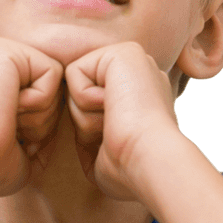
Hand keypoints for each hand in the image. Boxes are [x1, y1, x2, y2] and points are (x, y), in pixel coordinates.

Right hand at [0, 37, 65, 196]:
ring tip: (7, 120)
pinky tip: (10, 108)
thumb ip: (44, 129)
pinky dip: (39, 101)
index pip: (50, 100)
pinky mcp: (7, 50)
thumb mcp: (25, 149)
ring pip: (58, 82)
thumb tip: (69, 118)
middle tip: (10, 130)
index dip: (41, 128)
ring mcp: (1, 52)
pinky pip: (54, 73)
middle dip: (44, 120)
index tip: (11, 139)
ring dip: (40, 114)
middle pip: (57, 89)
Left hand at [64, 42, 182, 201]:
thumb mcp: (104, 151)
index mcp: (139, 98)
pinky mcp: (123, 52)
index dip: (91, 132)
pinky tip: (113, 108)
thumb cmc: (130, 171)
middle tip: (115, 133)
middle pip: (79, 97)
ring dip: (85, 116)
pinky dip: (84, 100)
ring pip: (74, 87)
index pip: (90, 108)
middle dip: (86, 123)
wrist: (149, 162)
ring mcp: (134, 61)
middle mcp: (139, 75)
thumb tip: (78, 128)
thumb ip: (91, 132)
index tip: (117, 144)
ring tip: (116, 123)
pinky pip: (73, 73)